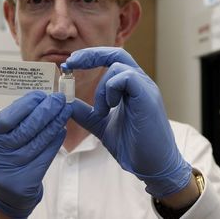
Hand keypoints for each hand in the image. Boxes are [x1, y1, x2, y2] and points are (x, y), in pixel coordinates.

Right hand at [0, 91, 71, 217]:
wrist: (3, 194)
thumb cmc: (5, 157)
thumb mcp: (1, 138)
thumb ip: (17, 120)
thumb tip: (40, 99)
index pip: (7, 117)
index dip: (26, 104)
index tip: (42, 95)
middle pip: (25, 129)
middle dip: (46, 111)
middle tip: (59, 100)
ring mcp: (10, 171)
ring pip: (38, 142)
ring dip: (55, 124)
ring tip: (65, 111)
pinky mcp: (26, 182)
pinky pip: (45, 157)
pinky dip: (55, 141)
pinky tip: (62, 130)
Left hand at [64, 47, 191, 198]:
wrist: (152, 166)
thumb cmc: (133, 145)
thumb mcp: (101, 125)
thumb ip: (86, 113)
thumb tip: (67, 103)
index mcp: (130, 86)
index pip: (111, 58)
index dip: (90, 56)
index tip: (70, 63)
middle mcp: (140, 82)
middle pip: (116, 53)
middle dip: (90, 55)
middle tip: (71, 63)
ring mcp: (145, 88)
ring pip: (118, 66)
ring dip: (101, 87)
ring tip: (101, 111)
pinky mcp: (148, 98)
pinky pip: (127, 78)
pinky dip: (111, 89)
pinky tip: (110, 108)